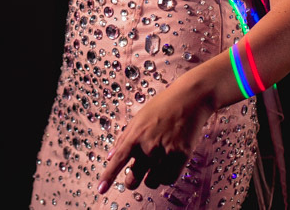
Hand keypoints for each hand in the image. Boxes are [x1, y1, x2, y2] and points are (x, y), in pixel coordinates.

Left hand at [97, 87, 213, 193]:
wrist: (189, 100)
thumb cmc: (161, 107)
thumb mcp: (138, 119)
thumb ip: (124, 138)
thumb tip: (111, 157)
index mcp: (135, 135)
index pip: (118, 160)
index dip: (108, 176)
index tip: (101, 189)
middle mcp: (148, 146)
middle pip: (133, 179)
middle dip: (132, 180)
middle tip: (136, 174)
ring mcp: (165, 152)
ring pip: (152, 182)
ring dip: (151, 177)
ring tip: (156, 162)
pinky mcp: (181, 156)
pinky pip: (169, 179)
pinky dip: (166, 177)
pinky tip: (167, 164)